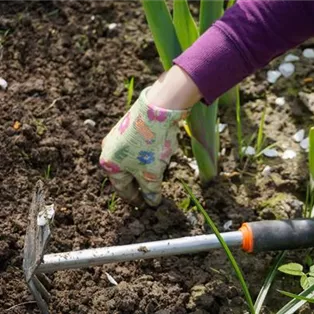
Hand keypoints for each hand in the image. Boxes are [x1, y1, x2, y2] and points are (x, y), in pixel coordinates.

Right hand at [100, 87, 188, 206]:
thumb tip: (152, 202)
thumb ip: (151, 191)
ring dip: (143, 169)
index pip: (122, 189)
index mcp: (109, 165)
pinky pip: (135, 148)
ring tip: (156, 174)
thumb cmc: (150, 146)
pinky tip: (156, 156)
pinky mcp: (127, 127)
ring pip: (131, 160)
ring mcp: (117, 137)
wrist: (157, 109)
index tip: (144, 205)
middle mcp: (109, 150)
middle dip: (139, 184)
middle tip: (150, 192)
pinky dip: (145, 156)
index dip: (135, 199)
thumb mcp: (152, 174)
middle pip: (125, 174)